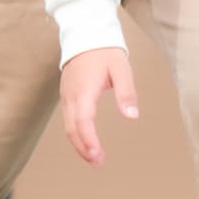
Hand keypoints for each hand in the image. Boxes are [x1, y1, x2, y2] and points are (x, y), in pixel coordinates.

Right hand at [59, 47, 137, 166]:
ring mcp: (67, 96)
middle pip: (72, 129)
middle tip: (99, 163)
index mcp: (84, 90)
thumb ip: (126, 93)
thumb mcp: (121, 69)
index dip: (89, 140)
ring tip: (95, 158)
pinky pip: (68, 120)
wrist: (85, 35)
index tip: (98, 155)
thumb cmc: (105, 52)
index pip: (83, 121)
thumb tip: (132, 116)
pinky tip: (87, 142)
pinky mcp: (68, 95)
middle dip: (84, 148)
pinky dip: (76, 134)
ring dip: (79, 144)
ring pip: (68, 126)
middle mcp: (71, 95)